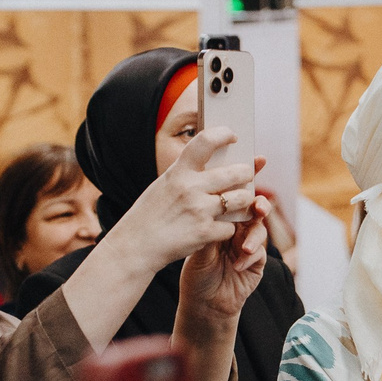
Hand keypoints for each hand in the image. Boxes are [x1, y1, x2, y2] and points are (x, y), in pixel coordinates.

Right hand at [109, 132, 256, 273]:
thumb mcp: (163, 185)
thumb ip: (186, 175)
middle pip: (236, 172)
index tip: (233, 136)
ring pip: (241, 199)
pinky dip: (227, 229)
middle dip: (247, 173)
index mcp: (178, 172)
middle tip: (247, 175)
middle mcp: (191, 187)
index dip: (223, 134)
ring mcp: (199, 210)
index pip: (205, 141)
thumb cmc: (148, 215)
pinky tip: (217, 229)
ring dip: (243, 200)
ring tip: (238, 202)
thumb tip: (212, 165)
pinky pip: (231, 227)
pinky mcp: (205, 232)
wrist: (134, 246)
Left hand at [179, 182, 270, 331]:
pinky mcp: (256, 263)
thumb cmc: (195, 271)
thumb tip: (212, 196)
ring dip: (254, 234)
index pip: (236, 192)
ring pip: (260, 229)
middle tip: (256, 204)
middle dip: (258, 203)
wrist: (201, 302)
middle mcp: (238, 228)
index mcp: (222, 217)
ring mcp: (248, 244)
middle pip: (254, 207)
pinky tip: (236, 263)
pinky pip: (259, 253)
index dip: (249, 175)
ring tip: (243, 244)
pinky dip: (248, 257)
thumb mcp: (196, 243)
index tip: (258, 160)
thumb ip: (207, 221)